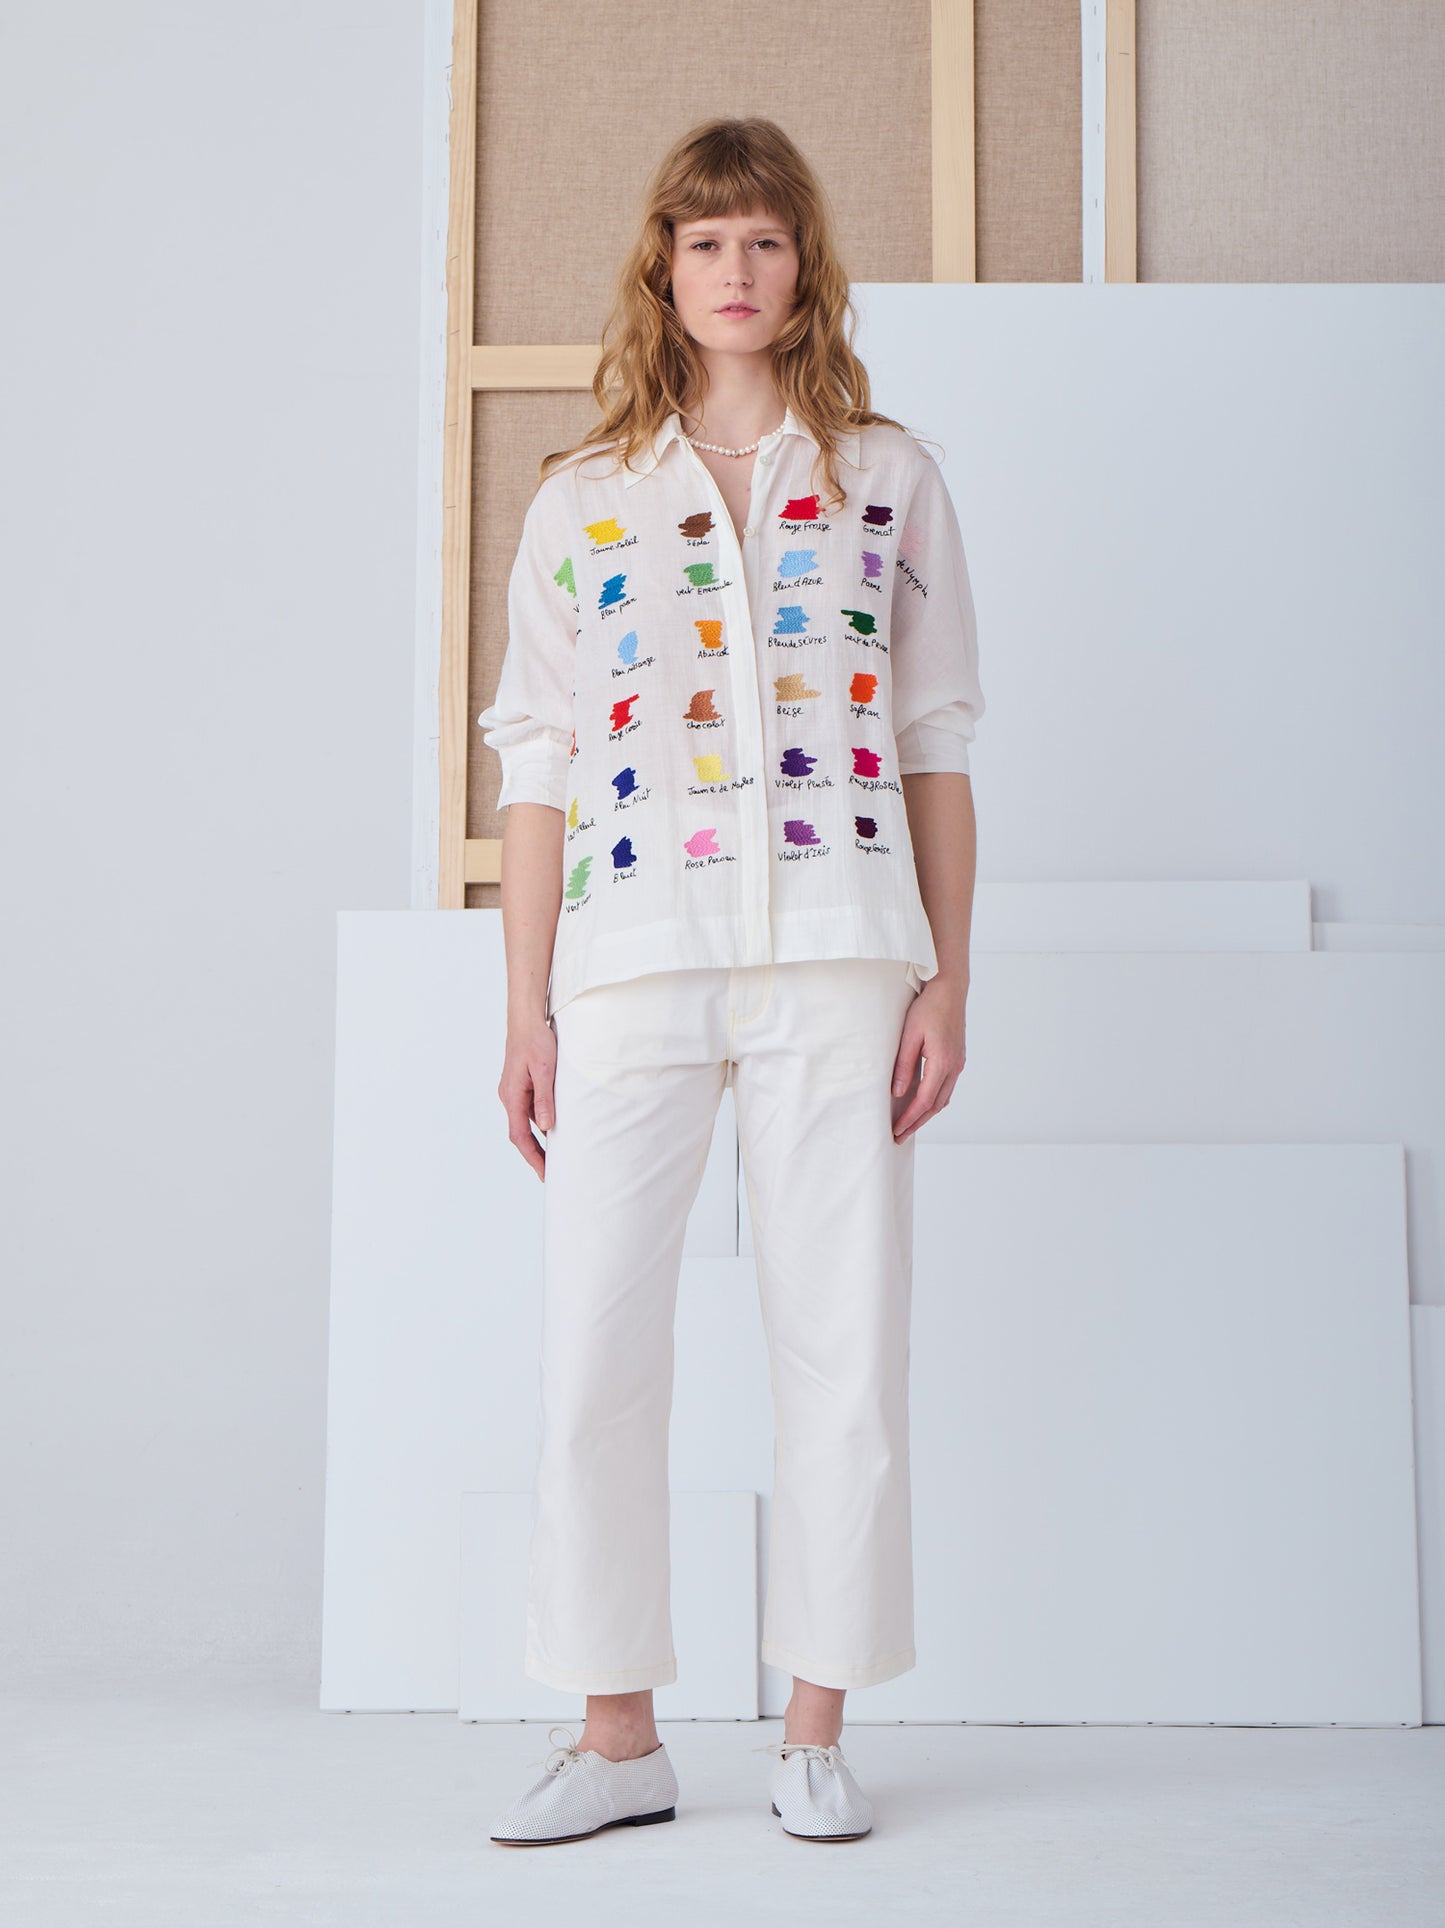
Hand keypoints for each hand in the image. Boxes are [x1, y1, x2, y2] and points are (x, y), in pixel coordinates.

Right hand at [499, 1012, 557, 1178]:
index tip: (545, 1174)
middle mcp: (509, 1097)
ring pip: (525, 1123)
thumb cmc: (536, 1040)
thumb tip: (545, 1128)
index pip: (519, 1137)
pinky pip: (529, 1110)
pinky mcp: (520, 1085)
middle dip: (536, 1155)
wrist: (526, 1018)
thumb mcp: (545, 1069)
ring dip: (539, 1140)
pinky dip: (541, 1123)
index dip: (532, 1158)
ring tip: (558, 1156)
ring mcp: (513, 1092)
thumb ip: (544, 1099)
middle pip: (520, 1134)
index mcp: (512, 1096)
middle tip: (553, 1174)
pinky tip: (556, 1128)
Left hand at [890, 975, 967, 1141]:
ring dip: (926, 1114)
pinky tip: (922, 1102)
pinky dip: (934, 1100)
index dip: (909, 1119)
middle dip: (917, 1123)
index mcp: (942, 1063)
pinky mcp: (957, 1058)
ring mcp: (958, 1063)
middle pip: (935, 1106)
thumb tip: (898, 1093)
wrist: (950, 989)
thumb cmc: (928, 1008)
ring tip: (909, 1124)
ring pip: (943, 1098)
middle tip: (900, 1136)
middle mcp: (954, 1067)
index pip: (924, 1101)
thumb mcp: (909, 1036)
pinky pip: (946, 1087)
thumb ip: (904, 1066)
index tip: (896, 1131)